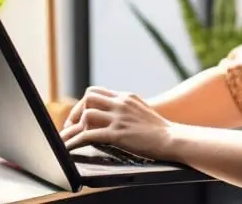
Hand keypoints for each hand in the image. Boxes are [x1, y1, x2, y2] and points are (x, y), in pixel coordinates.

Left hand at [59, 86, 174, 159]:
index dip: (83, 104)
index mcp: (126, 97)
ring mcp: (119, 118)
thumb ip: (126, 109)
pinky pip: (89, 135)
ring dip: (74, 128)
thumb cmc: (159, 130)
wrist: (173, 139)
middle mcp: (121, 104)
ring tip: (69, 140)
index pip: (96, 92)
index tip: (78, 117)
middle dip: (75, 113)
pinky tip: (70, 148)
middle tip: (70, 127)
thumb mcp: (141, 110)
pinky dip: (75, 142)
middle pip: (88, 98)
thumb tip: (112, 115)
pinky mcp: (118, 134)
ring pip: (87, 115)